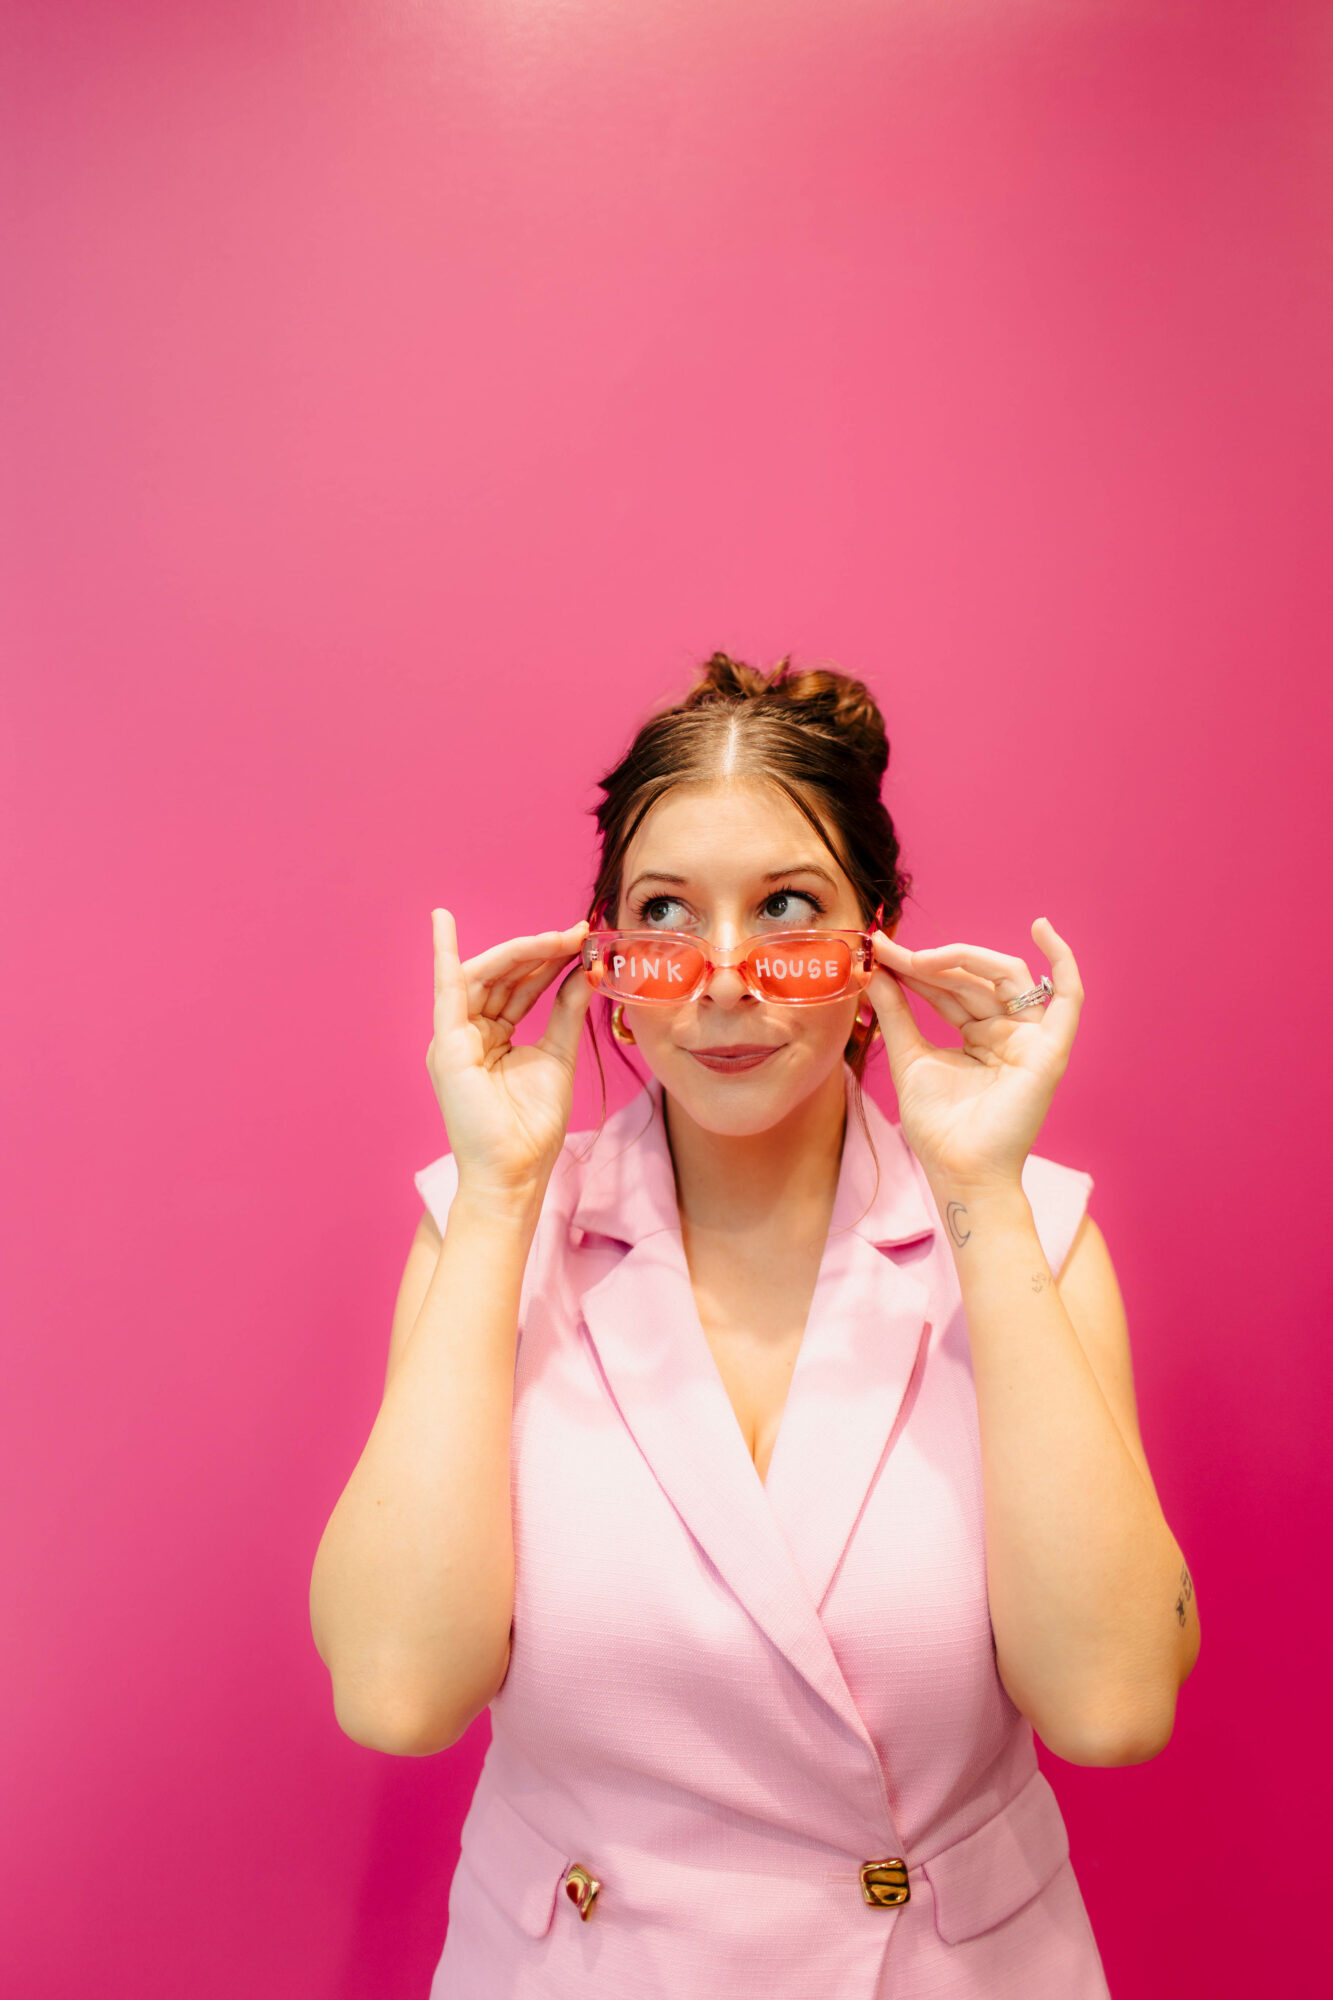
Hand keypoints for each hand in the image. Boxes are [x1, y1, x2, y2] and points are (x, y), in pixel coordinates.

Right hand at [427, 909, 594, 1198]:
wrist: (516, 1171)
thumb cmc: (532, 1127)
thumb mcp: (558, 1055)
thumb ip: (565, 1012)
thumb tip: (583, 973)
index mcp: (491, 1038)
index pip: (517, 986)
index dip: (546, 960)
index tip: (579, 939)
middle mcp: (468, 1033)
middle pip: (500, 976)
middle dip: (537, 951)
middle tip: (574, 934)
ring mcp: (454, 1039)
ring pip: (482, 976)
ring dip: (520, 952)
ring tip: (556, 937)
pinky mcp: (447, 1047)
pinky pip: (446, 992)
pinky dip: (445, 957)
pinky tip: (443, 924)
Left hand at [866, 917, 1083, 1192]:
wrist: (957, 1171)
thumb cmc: (938, 1127)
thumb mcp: (909, 1058)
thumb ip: (897, 1013)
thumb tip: (875, 971)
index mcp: (980, 1036)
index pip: (951, 987)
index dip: (917, 967)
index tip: (880, 951)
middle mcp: (1008, 1032)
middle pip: (975, 979)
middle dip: (931, 962)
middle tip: (890, 952)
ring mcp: (1031, 1039)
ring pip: (1007, 977)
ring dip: (963, 960)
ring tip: (920, 957)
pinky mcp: (1050, 1050)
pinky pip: (1068, 997)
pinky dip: (1062, 961)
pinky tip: (1042, 929)